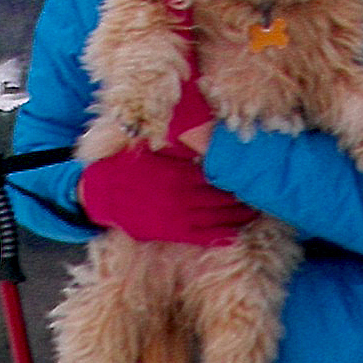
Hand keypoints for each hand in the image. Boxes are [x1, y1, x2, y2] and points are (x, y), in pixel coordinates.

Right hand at [78, 143, 258, 246]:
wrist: (101, 194)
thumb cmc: (128, 167)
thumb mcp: (151, 147)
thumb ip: (177, 142)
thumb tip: (200, 127)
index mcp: (176, 172)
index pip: (215, 172)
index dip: (233, 172)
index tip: (249, 170)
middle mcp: (179, 194)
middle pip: (221, 195)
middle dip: (241, 195)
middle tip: (260, 191)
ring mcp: (176, 215)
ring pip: (217, 217)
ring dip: (238, 215)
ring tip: (254, 211)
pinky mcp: (171, 231)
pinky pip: (203, 235)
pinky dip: (222, 234)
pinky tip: (236, 230)